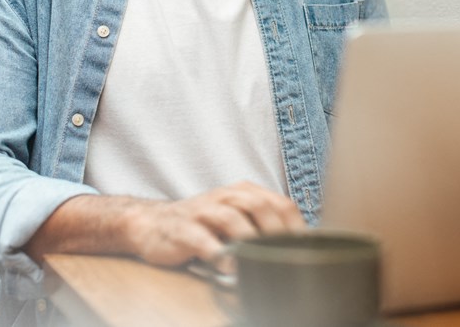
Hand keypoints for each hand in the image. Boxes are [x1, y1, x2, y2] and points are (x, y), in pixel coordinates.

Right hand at [123, 181, 306, 266]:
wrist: (152, 223)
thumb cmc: (202, 225)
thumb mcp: (235, 218)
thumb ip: (262, 227)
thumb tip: (299, 250)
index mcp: (243, 192)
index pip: (280, 203)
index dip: (296, 227)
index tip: (307, 252)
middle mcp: (225, 196)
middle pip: (258, 206)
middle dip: (276, 233)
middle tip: (287, 257)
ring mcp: (202, 211)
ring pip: (231, 218)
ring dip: (249, 240)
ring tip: (260, 261)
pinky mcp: (182, 229)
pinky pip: (202, 239)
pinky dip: (217, 253)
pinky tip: (228, 267)